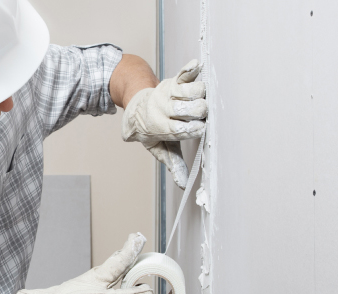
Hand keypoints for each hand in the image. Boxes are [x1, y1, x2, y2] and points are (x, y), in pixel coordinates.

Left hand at [122, 59, 207, 188]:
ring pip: (193, 90)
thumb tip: (184, 183)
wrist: (135, 105)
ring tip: (200, 101)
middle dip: (200, 112)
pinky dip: (191, 69)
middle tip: (202, 116)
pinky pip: (184, 74)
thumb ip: (173, 163)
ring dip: (200, 95)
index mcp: (160, 127)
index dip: (193, 128)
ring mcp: (169, 93)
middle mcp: (164, 108)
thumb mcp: (159, 148)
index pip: (179, 128)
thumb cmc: (151, 130)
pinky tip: (197, 66)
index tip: (201, 129)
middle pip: (190, 108)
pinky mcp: (174, 81)